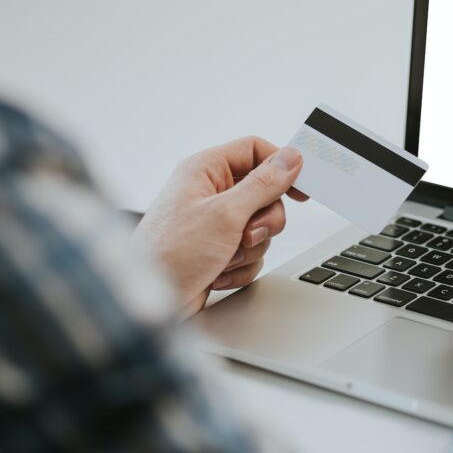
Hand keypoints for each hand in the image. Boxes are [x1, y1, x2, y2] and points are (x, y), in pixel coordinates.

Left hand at [134, 137, 304, 314]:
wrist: (151, 302)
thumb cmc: (170, 254)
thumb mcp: (226, 214)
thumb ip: (264, 184)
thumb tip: (290, 159)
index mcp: (205, 170)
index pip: (255, 151)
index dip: (282, 167)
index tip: (300, 189)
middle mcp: (209, 192)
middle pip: (265, 193)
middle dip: (263, 221)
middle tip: (246, 233)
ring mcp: (214, 223)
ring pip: (260, 226)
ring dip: (250, 248)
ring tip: (224, 256)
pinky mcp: (218, 250)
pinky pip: (251, 252)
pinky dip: (241, 266)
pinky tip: (218, 272)